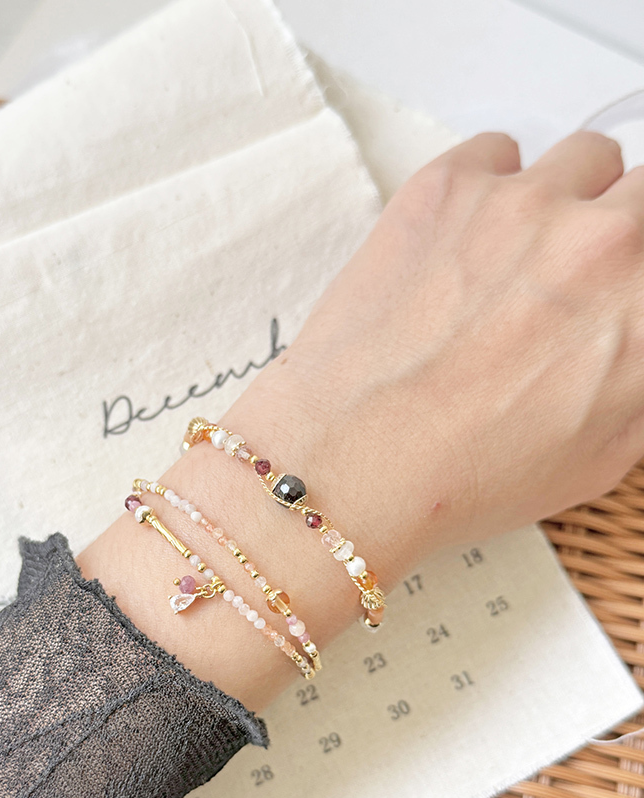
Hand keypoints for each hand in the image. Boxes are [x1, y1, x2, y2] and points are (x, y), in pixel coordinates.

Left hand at [79, 130, 643, 711]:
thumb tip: (632, 339)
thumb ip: (639, 377)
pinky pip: (500, 152)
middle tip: (576, 284)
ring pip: (584, 161)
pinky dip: (492, 187)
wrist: (353, 459)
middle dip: (620, 234)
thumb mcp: (601, 455)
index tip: (618, 295)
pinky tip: (464, 243)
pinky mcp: (450, 185)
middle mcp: (606, 241)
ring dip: (565, 202)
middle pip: (641, 196)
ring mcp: (525, 202)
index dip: (635, 281)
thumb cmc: (467, 474)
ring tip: (518, 262)